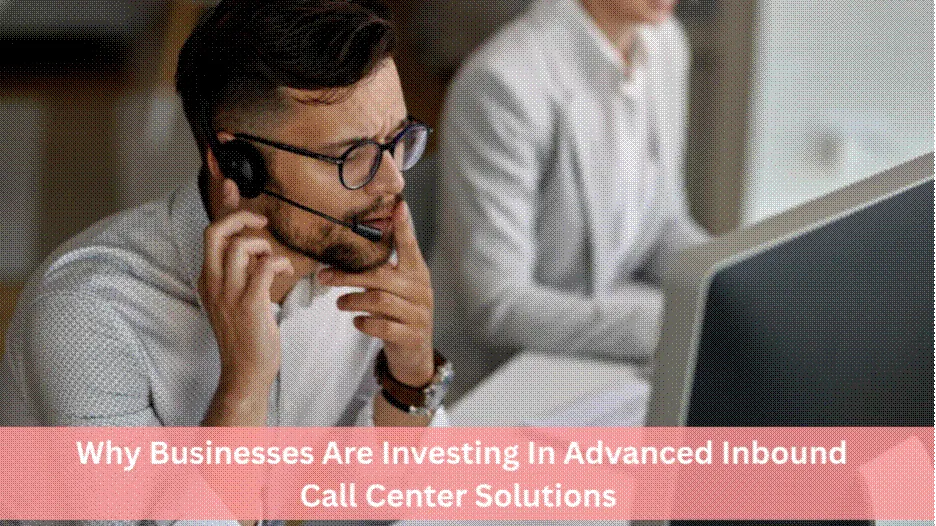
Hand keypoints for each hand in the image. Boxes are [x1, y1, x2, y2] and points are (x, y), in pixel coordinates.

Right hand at [198, 180, 293, 394]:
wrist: (245, 372)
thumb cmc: (247, 333)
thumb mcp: (238, 296)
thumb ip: (243, 268)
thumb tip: (254, 243)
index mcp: (208, 277)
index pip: (210, 232)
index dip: (220, 203)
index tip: (230, 181)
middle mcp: (213, 282)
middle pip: (216, 231)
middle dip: (240, 216)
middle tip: (262, 222)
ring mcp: (228, 294)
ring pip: (239, 246)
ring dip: (263, 245)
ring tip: (274, 259)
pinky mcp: (248, 305)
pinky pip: (262, 269)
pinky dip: (277, 263)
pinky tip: (286, 271)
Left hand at [319, 201, 434, 387]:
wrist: (415, 355)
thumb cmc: (399, 315)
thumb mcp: (397, 290)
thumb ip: (382, 271)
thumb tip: (350, 249)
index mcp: (417, 273)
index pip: (410, 246)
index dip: (404, 228)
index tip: (398, 206)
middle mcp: (420, 290)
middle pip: (381, 275)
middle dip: (348, 274)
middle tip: (323, 275)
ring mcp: (418, 314)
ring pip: (379, 300)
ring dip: (353, 300)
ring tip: (338, 302)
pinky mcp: (411, 336)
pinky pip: (383, 326)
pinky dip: (365, 323)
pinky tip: (356, 321)